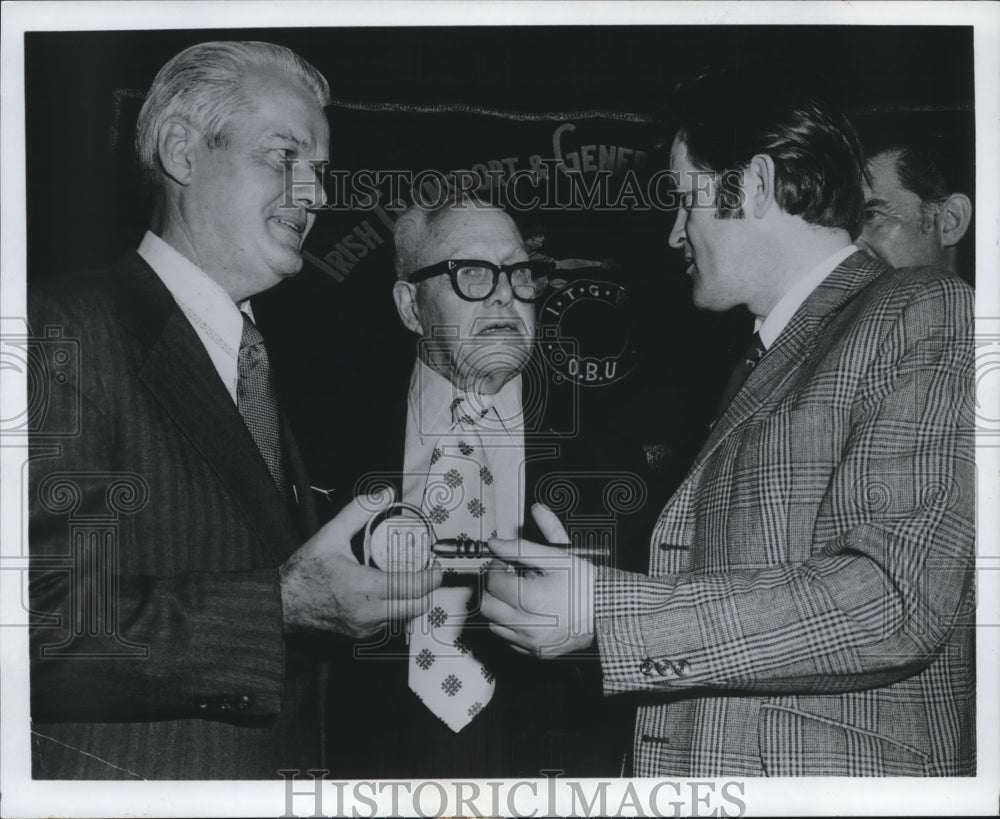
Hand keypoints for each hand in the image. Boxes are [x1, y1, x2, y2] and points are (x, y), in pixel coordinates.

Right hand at [280, 490, 441, 636]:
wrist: (282, 602)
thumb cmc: (304, 573)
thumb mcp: (331, 535)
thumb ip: (360, 511)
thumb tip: (384, 496)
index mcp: (364, 588)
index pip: (414, 588)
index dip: (432, 577)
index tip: (436, 566)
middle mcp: (368, 613)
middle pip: (417, 607)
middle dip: (426, 589)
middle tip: (425, 571)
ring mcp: (365, 627)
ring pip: (404, 617)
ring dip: (410, 599)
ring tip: (405, 579)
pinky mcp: (360, 634)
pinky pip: (388, 623)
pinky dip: (394, 608)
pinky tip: (386, 591)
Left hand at [480, 504, 593, 657]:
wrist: (608, 612)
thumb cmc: (585, 585)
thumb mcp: (556, 558)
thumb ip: (522, 548)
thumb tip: (496, 542)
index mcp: (528, 599)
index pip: (492, 582)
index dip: (496, 567)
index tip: (504, 561)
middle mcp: (526, 625)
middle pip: (487, 606)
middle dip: (492, 588)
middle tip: (506, 577)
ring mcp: (531, 642)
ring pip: (495, 625)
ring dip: (500, 608)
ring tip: (518, 594)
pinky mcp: (537, 652)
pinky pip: (511, 640)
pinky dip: (512, 626)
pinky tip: (527, 613)